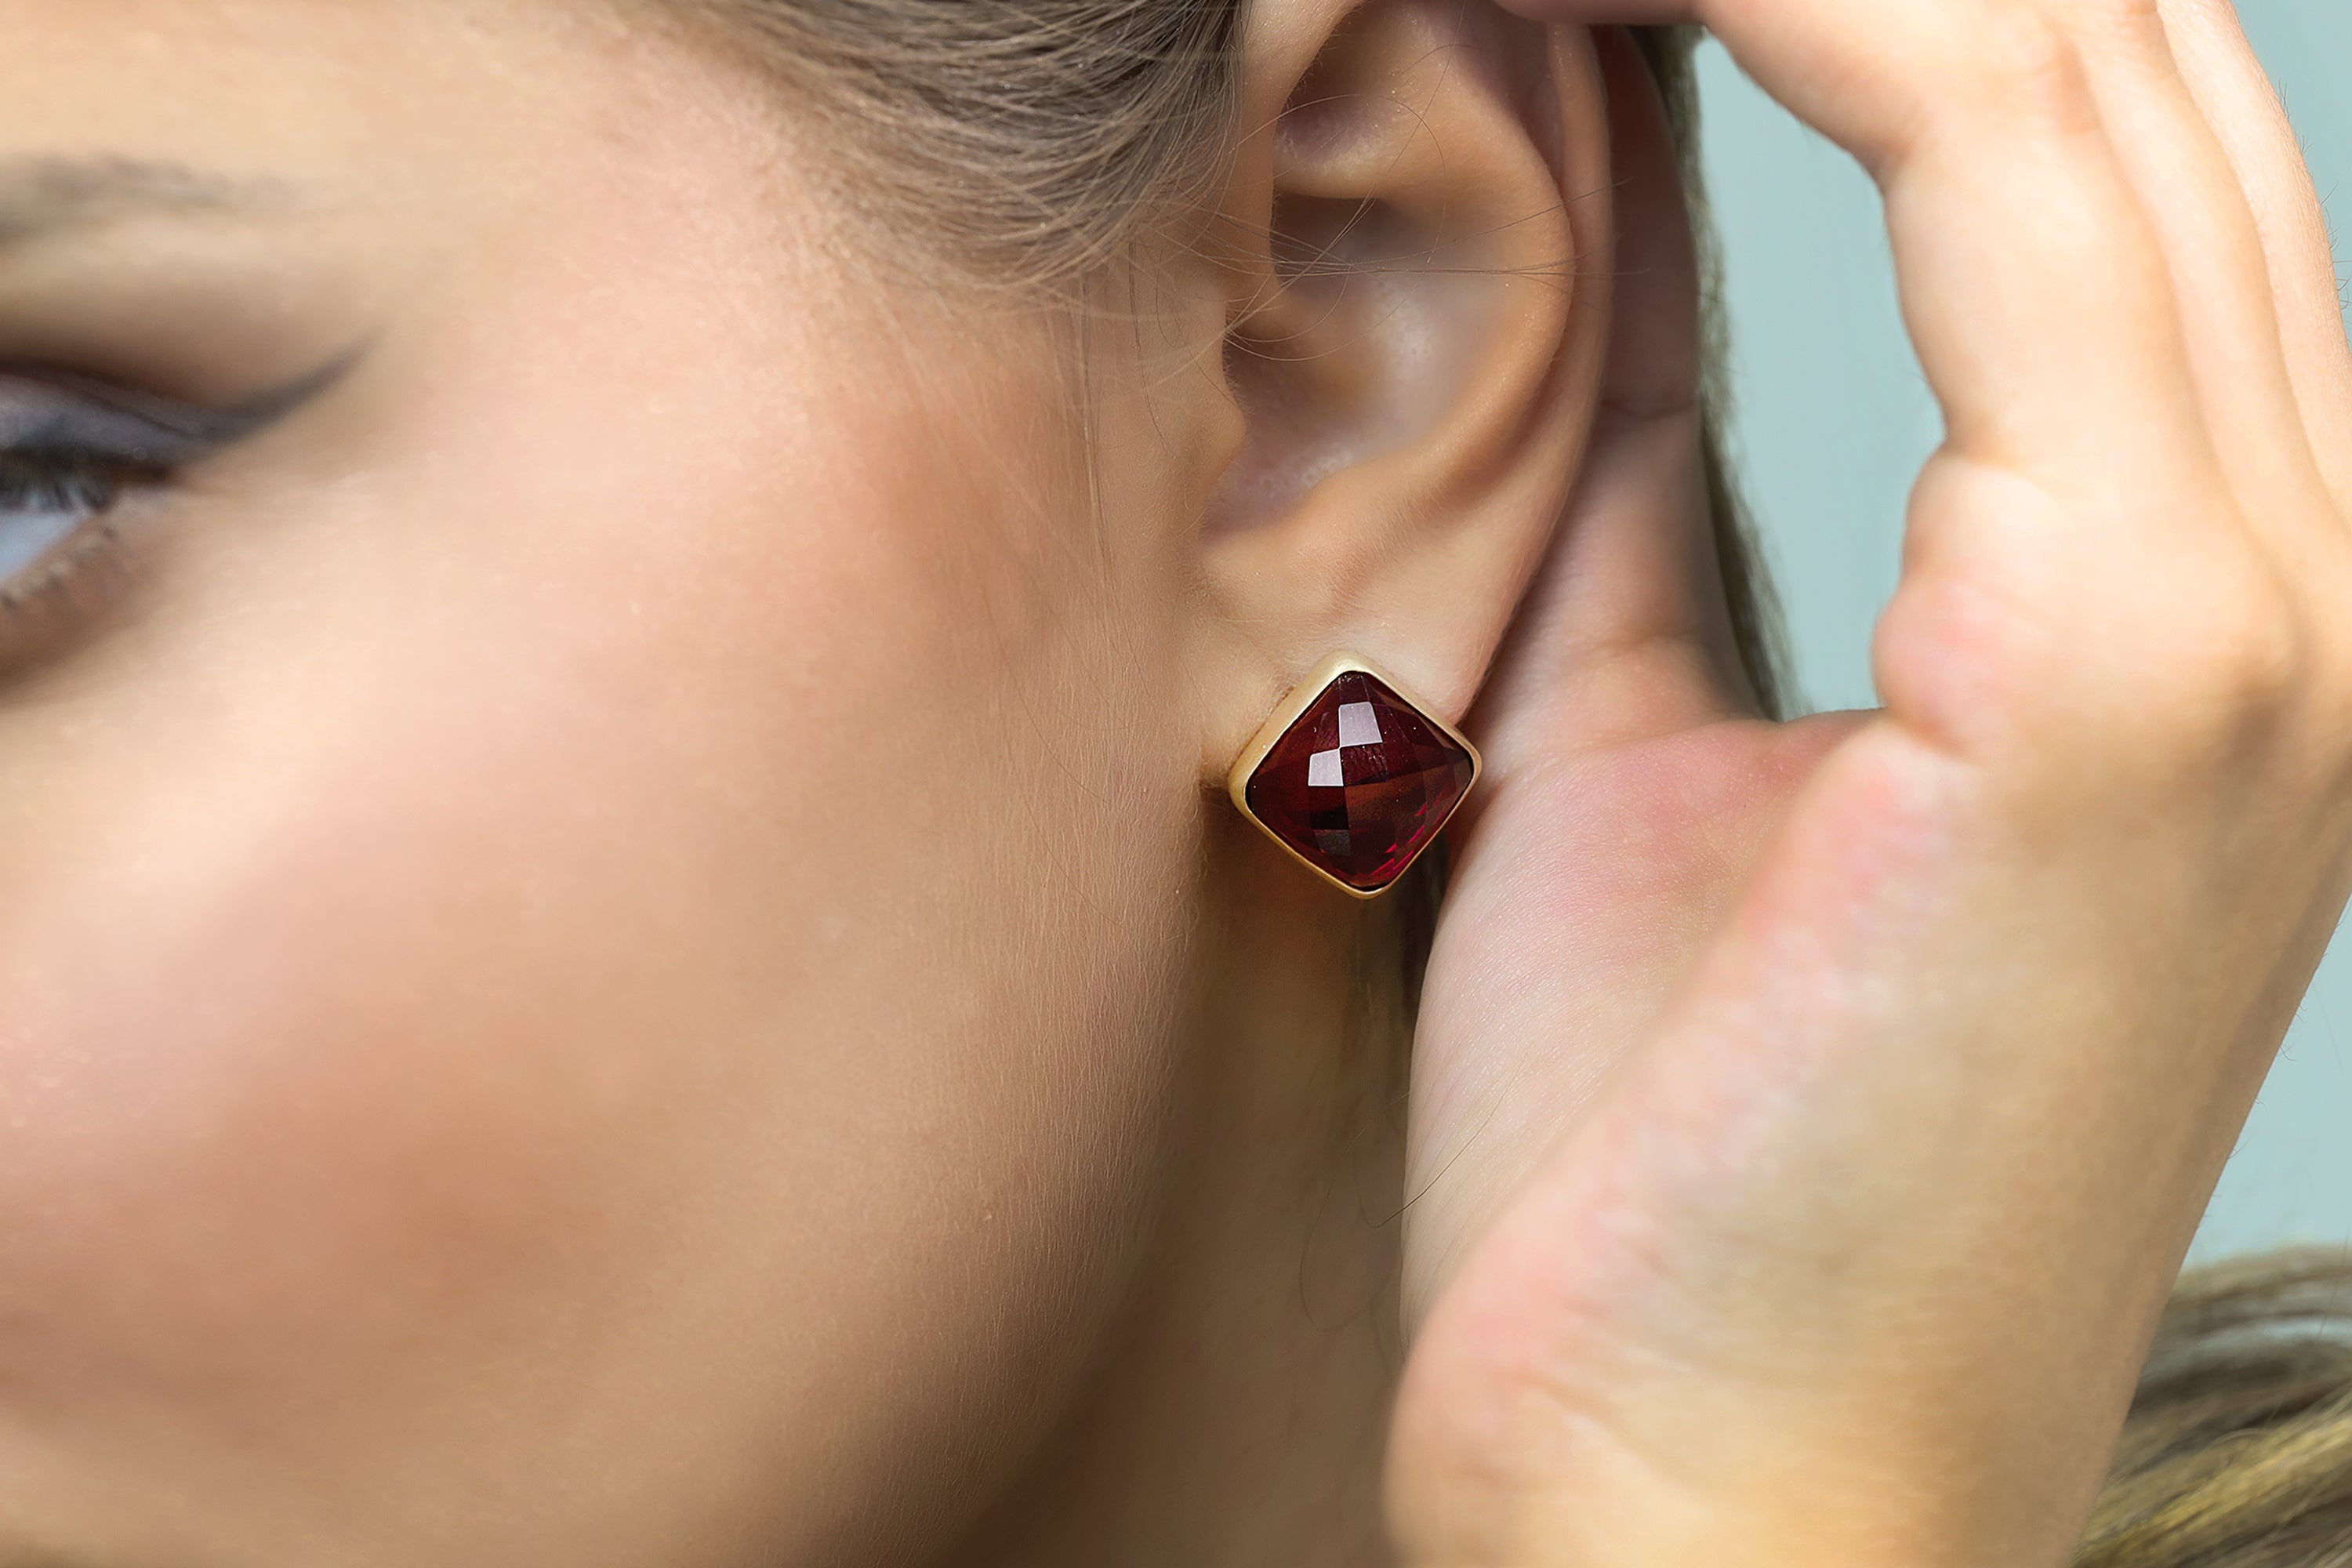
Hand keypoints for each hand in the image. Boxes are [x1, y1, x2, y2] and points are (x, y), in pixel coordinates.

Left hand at [1389, 6, 2351, 1565]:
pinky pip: (2002, 197)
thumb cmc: (1660, 1159)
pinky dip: (1813, 30)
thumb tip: (1606, 218)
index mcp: (2192, 586)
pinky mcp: (2151, 664)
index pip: (2071, 145)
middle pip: (2102, 67)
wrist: (1695, 1486)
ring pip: (2071, 84)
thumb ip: (1671, 466)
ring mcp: (2269, 600)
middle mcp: (2305, 560)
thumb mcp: (1653, 733)